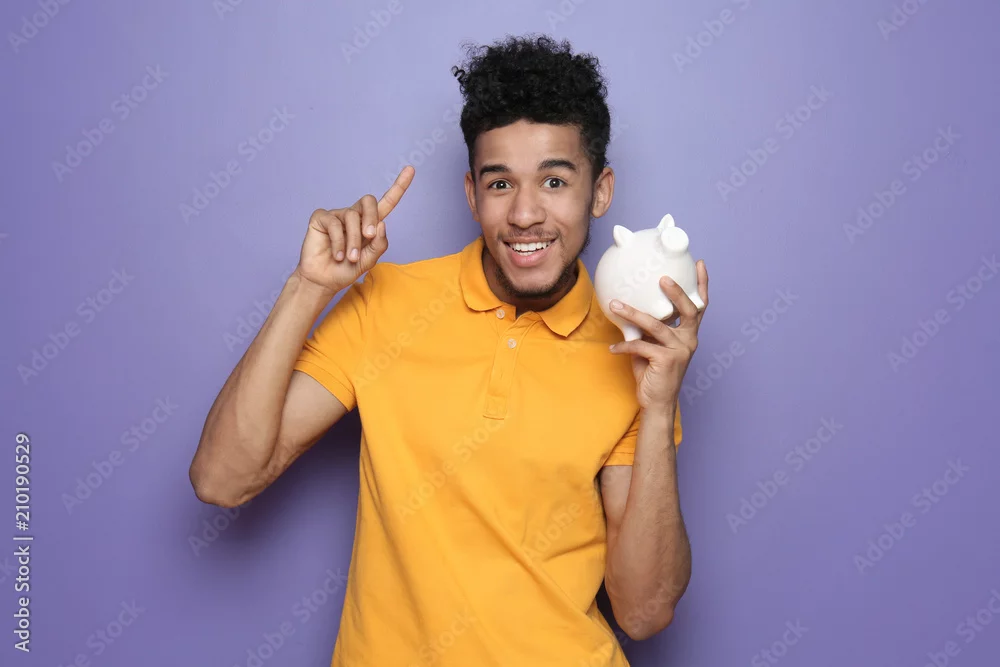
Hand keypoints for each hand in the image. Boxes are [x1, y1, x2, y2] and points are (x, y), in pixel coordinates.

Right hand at [294, 166, 414, 295]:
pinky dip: (338, 242)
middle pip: (369, 201)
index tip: (411, 169)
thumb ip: (379, 244)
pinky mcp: (321, 218)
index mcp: (370, 224)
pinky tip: (337, 255)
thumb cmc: (346, 270)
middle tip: (368, 237)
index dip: (399, 186)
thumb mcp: (369, 260)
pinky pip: (334, 223)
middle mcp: (355, 216)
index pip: (387, 202)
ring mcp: (337, 215)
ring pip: (352, 217)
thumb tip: (382, 223)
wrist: (324, 280)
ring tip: (349, 258)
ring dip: (353, 241)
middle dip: (371, 217)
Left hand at [608, 261, 708, 411]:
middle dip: (676, 292)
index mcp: (689, 334)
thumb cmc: (654, 373)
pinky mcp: (666, 361)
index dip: (702, 285)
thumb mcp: (653, 346)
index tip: (700, 263)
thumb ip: (648, 328)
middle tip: (662, 278)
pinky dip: (624, 346)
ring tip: (616, 305)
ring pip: (655, 325)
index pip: (700, 306)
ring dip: (633, 314)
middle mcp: (689, 341)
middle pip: (689, 311)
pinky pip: (641, 346)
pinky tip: (613, 349)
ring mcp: (679, 351)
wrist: (657, 403)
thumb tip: (628, 306)